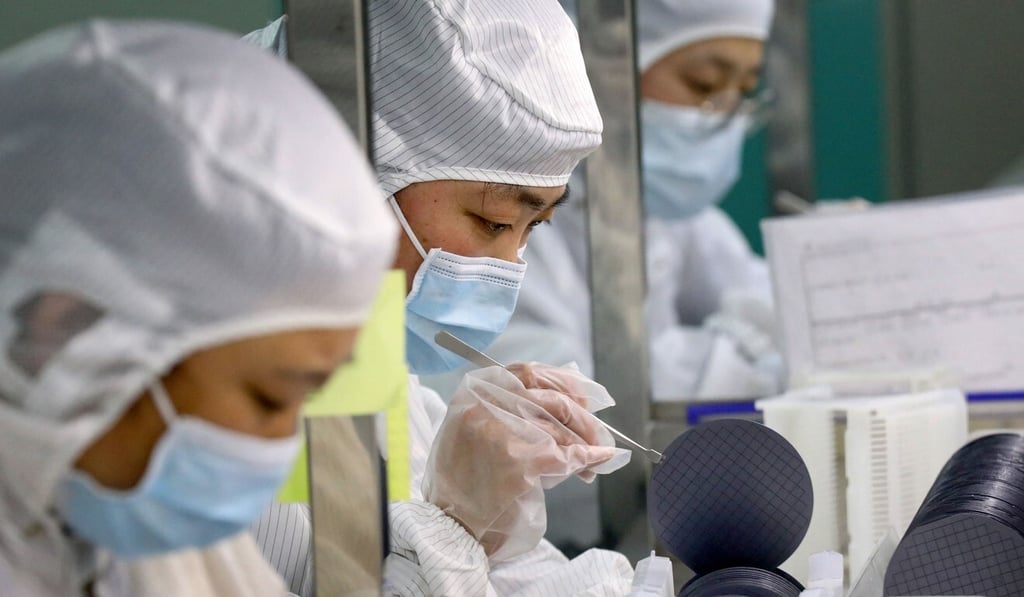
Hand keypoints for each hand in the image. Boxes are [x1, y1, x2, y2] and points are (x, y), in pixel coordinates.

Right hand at [422, 366, 626, 560]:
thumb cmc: (466, 476)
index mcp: (476, 392)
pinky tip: (596, 461)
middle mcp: (488, 406)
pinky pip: (567, 456)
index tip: (581, 396)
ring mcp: (504, 433)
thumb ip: (509, 407)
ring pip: (561, 430)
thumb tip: (568, 399)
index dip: (561, 382)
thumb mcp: (475, 427)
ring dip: (584, 443)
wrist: (451, 521)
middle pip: (551, 400)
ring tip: (591, 456)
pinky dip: (588, 458)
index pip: (528, 372)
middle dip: (581, 417)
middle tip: (597, 432)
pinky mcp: (520, 463)